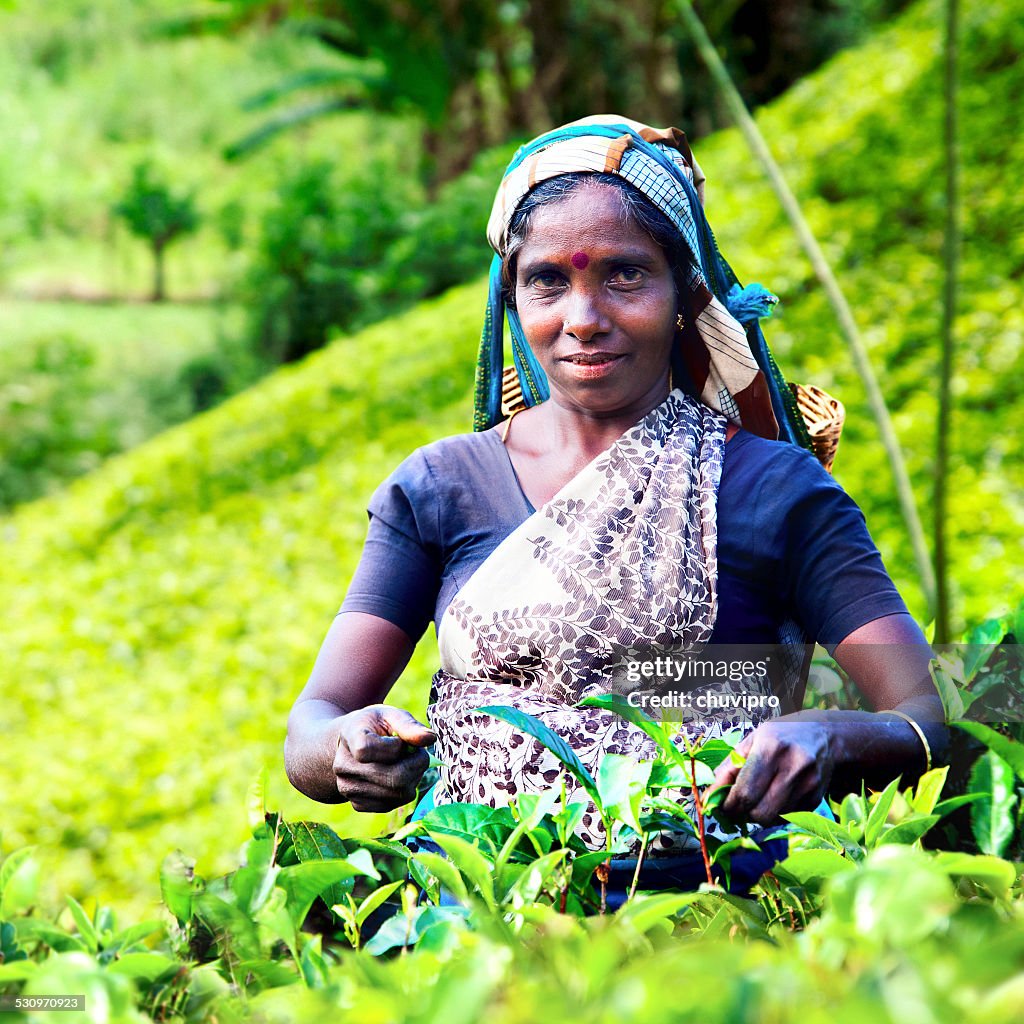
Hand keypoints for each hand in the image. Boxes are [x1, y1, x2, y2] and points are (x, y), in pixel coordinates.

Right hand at [334, 705, 436, 812]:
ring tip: (408, 764)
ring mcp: (348, 788)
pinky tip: (399, 776)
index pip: (366, 750)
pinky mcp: (358, 804)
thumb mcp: (391, 715)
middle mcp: (343, 765)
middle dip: (416, 765)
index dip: (394, 747)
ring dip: (413, 778)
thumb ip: (409, 725)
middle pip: (392, 778)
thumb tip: (430, 739)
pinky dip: (404, 791)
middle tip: (419, 754)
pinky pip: (392, 804)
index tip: (400, 741)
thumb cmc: (377, 726)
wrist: (354, 743)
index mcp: (350, 736)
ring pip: (396, 794)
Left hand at [711, 716, 833, 824]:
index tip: (722, 806)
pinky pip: (788, 818)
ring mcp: (809, 784)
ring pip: (774, 819)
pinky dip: (776, 813)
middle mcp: (793, 766)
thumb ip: (729, 767)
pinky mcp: (817, 797)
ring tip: (757, 798)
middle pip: (760, 812)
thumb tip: (710, 795)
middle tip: (737, 805)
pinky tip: (775, 797)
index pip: (745, 792)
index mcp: (771, 748)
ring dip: (759, 815)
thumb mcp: (751, 740)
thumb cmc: (779, 736)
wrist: (823, 734)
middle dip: (743, 813)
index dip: (729, 805)